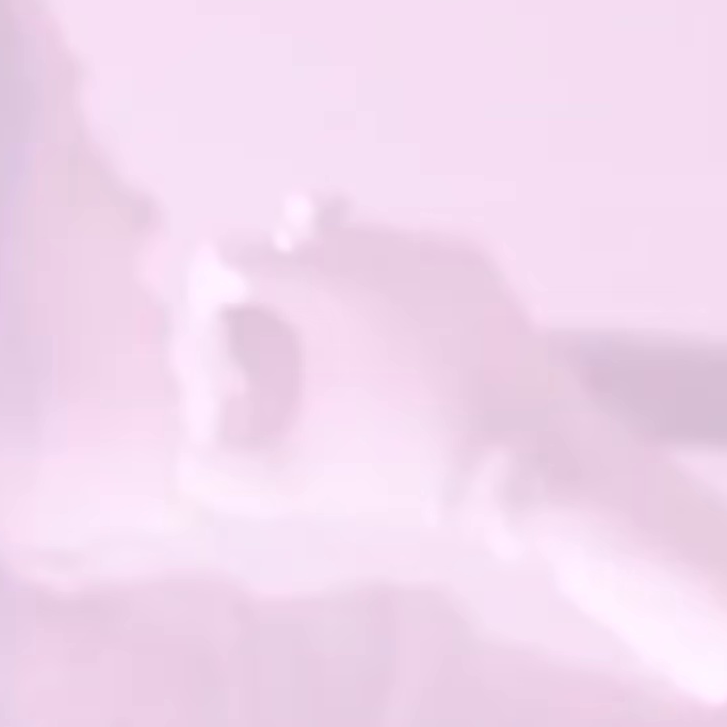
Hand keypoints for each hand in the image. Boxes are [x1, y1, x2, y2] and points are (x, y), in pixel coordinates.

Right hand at [180, 195, 613, 529]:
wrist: (538, 461)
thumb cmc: (408, 472)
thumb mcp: (297, 485)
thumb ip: (220, 474)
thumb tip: (188, 462)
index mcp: (315, 279)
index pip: (220, 263)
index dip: (207, 322)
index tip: (231, 382)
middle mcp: (368, 243)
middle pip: (282, 243)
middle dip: (265, 294)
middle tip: (274, 362)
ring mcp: (429, 248)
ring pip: (348, 242)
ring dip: (324, 287)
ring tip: (330, 357)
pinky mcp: (476, 265)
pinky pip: (408, 259)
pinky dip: (387, 293)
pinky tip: (394, 355)